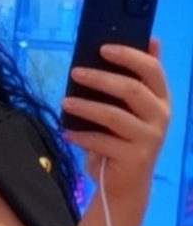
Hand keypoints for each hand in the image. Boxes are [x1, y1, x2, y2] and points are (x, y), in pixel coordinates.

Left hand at [61, 39, 169, 198]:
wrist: (124, 185)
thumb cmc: (121, 140)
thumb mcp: (127, 110)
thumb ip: (132, 80)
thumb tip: (147, 40)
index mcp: (160, 99)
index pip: (152, 69)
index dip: (129, 55)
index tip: (103, 47)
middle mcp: (161, 116)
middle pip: (131, 89)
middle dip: (99, 78)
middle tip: (74, 72)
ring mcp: (150, 138)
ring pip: (113, 115)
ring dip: (85, 107)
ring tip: (63, 103)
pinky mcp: (135, 158)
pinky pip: (102, 141)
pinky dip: (81, 136)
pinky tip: (66, 133)